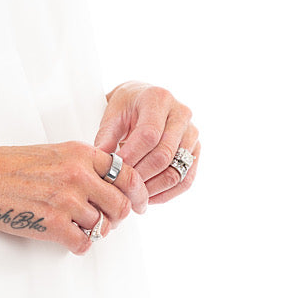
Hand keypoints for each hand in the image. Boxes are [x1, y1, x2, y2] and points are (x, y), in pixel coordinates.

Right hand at [0, 141, 147, 254]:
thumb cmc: (8, 165)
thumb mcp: (53, 152)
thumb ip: (82, 164)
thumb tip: (108, 186)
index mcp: (81, 154)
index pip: (127, 174)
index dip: (137, 193)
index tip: (139, 203)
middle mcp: (78, 175)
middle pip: (120, 204)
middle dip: (117, 217)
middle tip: (108, 222)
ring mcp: (67, 201)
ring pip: (102, 226)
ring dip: (94, 231)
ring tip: (79, 228)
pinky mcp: (53, 225)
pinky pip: (84, 243)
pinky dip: (80, 246)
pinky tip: (70, 240)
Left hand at [94, 82, 200, 204]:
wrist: (144, 101)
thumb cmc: (126, 108)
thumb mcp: (112, 115)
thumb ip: (106, 138)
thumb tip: (102, 165)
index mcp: (158, 99)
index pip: (149, 134)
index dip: (131, 156)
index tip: (113, 170)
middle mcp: (181, 114)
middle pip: (164, 155)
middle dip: (140, 175)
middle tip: (121, 188)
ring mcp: (192, 133)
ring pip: (177, 171)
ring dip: (153, 188)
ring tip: (132, 196)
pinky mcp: (195, 151)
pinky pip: (186, 180)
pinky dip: (167, 194)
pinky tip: (148, 198)